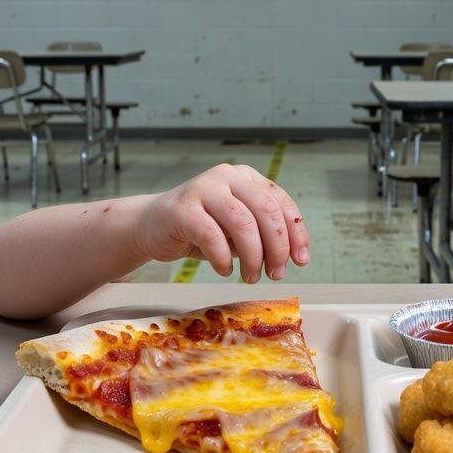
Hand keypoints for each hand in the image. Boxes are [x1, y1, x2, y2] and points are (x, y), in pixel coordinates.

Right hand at [130, 164, 310, 282]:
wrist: (151, 226)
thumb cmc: (200, 229)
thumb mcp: (237, 229)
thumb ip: (261, 234)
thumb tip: (290, 256)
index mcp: (246, 177)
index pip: (280, 202)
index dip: (295, 233)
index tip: (301, 260)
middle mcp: (227, 176)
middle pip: (265, 211)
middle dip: (276, 247)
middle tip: (276, 273)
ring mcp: (203, 188)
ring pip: (242, 223)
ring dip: (252, 256)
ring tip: (251, 277)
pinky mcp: (182, 208)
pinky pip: (211, 236)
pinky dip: (223, 258)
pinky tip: (224, 270)